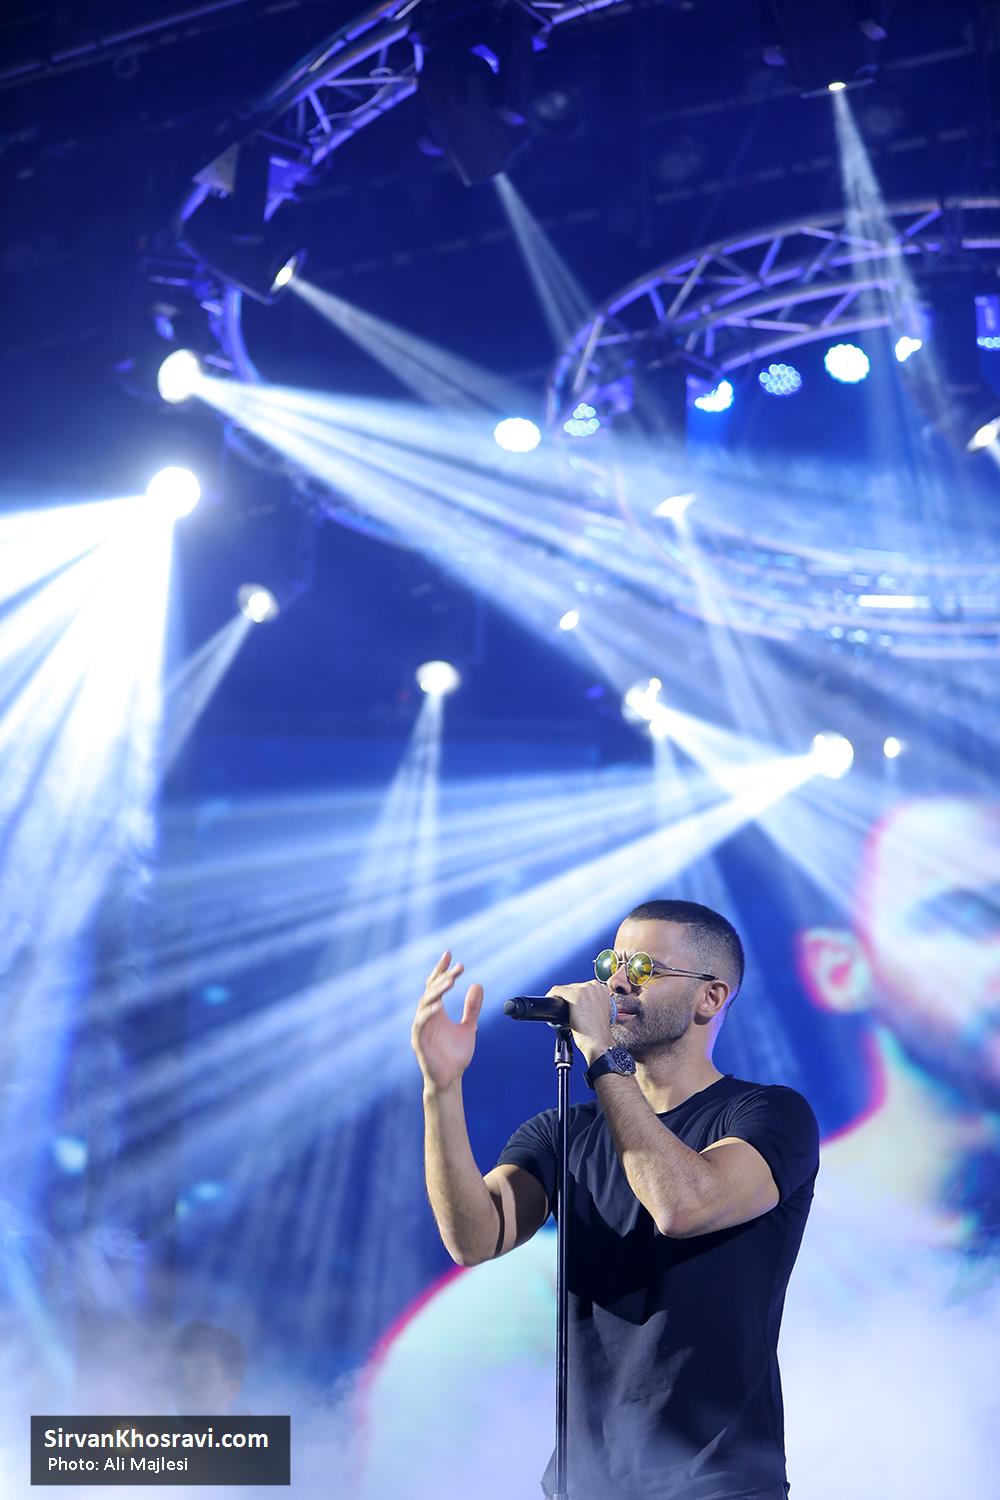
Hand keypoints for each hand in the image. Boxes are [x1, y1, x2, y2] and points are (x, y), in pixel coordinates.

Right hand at [412, 950, 483, 1092]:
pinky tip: (438, 1006)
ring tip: (450, 981)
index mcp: (436, 1011)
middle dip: (443, 976)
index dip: (442, 969)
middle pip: (432, 990)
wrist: (450, 1079)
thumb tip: (478, 985)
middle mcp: (426, 1016)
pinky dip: (427, 1013)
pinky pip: (420, 1023)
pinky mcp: (419, 1041)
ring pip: (426, 1003)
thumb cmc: (455, 1055)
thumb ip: (472, 1008)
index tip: (450, 954)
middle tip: (457, 967)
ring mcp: (421, 1027)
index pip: (436, 985)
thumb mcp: (469, 1027)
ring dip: (437, 991)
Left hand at [546, 979, 614, 1065]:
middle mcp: (594, 987)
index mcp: (602, 990)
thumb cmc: (599, 1032)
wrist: (599, 1042)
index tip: (571, 1005)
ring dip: (562, 999)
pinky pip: (557, 991)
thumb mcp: (600, 1012)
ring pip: (565, 989)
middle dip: (568, 999)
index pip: (581, 988)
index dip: (575, 998)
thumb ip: (592, 1004)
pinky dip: (552, 996)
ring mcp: (584, 990)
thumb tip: (579, 1004)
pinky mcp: (574, 995)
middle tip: (567, 1011)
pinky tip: (552, 1006)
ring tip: (562, 1012)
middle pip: (573, 987)